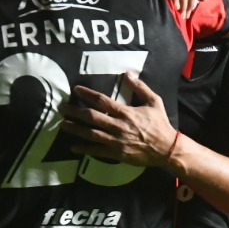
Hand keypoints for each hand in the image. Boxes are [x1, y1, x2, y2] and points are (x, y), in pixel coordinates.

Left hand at [58, 72, 178, 167]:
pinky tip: (73, 147)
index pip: (102, 101)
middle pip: (92, 117)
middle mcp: (118, 126)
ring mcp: (116, 141)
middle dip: (75, 112)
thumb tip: (128, 73)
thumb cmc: (160, 124)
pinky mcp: (116, 153)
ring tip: (63, 124)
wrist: (167, 148)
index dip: (88, 94)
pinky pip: (97, 151)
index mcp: (126, 112)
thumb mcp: (154, 102)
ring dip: (76, 129)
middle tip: (62, 108)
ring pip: (91, 134)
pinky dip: (84, 149)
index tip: (76, 89)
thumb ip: (140, 87)